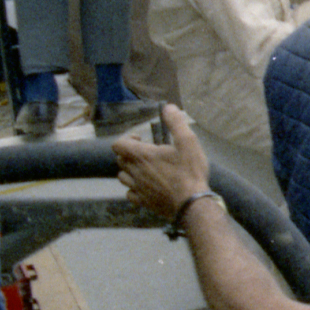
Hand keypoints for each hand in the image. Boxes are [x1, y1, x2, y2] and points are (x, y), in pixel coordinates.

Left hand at [113, 104, 210, 219]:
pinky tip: (146, 186)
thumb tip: (168, 107)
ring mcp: (137, 188)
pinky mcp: (142, 201)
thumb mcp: (188, 142)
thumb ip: (176, 123)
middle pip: (120, 159)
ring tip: (145, 168)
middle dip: (130, 153)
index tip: (141, 138)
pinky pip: (130, 193)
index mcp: (142, 155)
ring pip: (123, 176)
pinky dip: (134, 188)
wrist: (191, 202)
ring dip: (130, 170)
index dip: (127, 139)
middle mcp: (134, 171)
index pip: (118, 144)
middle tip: (147, 152)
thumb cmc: (190, 171)